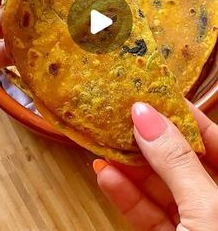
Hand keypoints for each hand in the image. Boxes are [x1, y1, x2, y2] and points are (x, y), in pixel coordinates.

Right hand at [93, 102, 217, 230]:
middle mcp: (214, 201)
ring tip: (108, 143)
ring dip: (131, 167)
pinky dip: (126, 196)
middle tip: (125, 117)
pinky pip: (147, 213)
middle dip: (150, 140)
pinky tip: (108, 176)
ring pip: (160, 187)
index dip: (186, 117)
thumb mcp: (204, 207)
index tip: (156, 97)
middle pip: (180, 160)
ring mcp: (193, 221)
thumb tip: (147, 117)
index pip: (212, 139)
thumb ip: (176, 162)